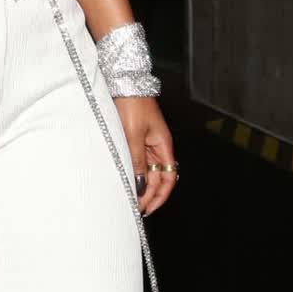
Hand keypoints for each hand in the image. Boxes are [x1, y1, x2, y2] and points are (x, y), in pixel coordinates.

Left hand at [114, 96, 178, 216]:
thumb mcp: (134, 135)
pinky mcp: (134, 138)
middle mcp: (157, 146)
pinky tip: (124, 180)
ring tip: (128, 198)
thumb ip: (137, 160)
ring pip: (146, 170)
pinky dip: (132, 172)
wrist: (124, 83)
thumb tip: (141, 185)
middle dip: (148, 194)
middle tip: (135, 208)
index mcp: (163, 145)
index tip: (149, 208)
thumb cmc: (133, 103)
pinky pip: (137, 160)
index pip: (168, 177)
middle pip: (157, 177)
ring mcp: (146, 143)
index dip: (161, 195)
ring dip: (139, 185)